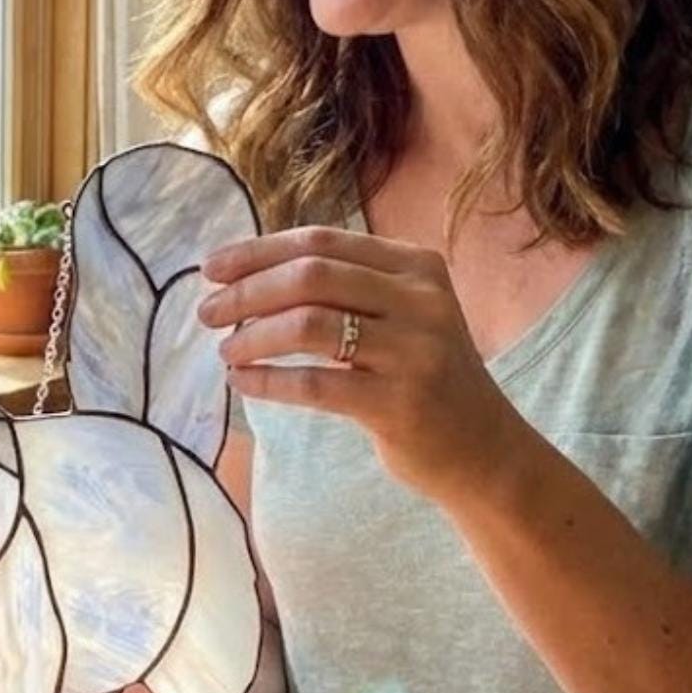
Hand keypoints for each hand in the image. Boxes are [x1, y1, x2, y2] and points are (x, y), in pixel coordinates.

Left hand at [198, 225, 530, 502]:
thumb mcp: (400, 314)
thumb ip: (343, 287)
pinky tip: (243, 383)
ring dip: (253, 336)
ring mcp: (415, 351)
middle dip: (247, 291)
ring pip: (308, 325)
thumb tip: (246, 272)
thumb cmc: (423, 376)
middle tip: (206, 312)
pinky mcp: (400, 403)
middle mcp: (422, 300)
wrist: (484, 450)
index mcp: (417, 266)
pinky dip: (267, 381)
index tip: (211, 268)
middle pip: (310, 276)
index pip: (321, 242)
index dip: (258, 251)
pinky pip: (313, 383)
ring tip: (227, 350)